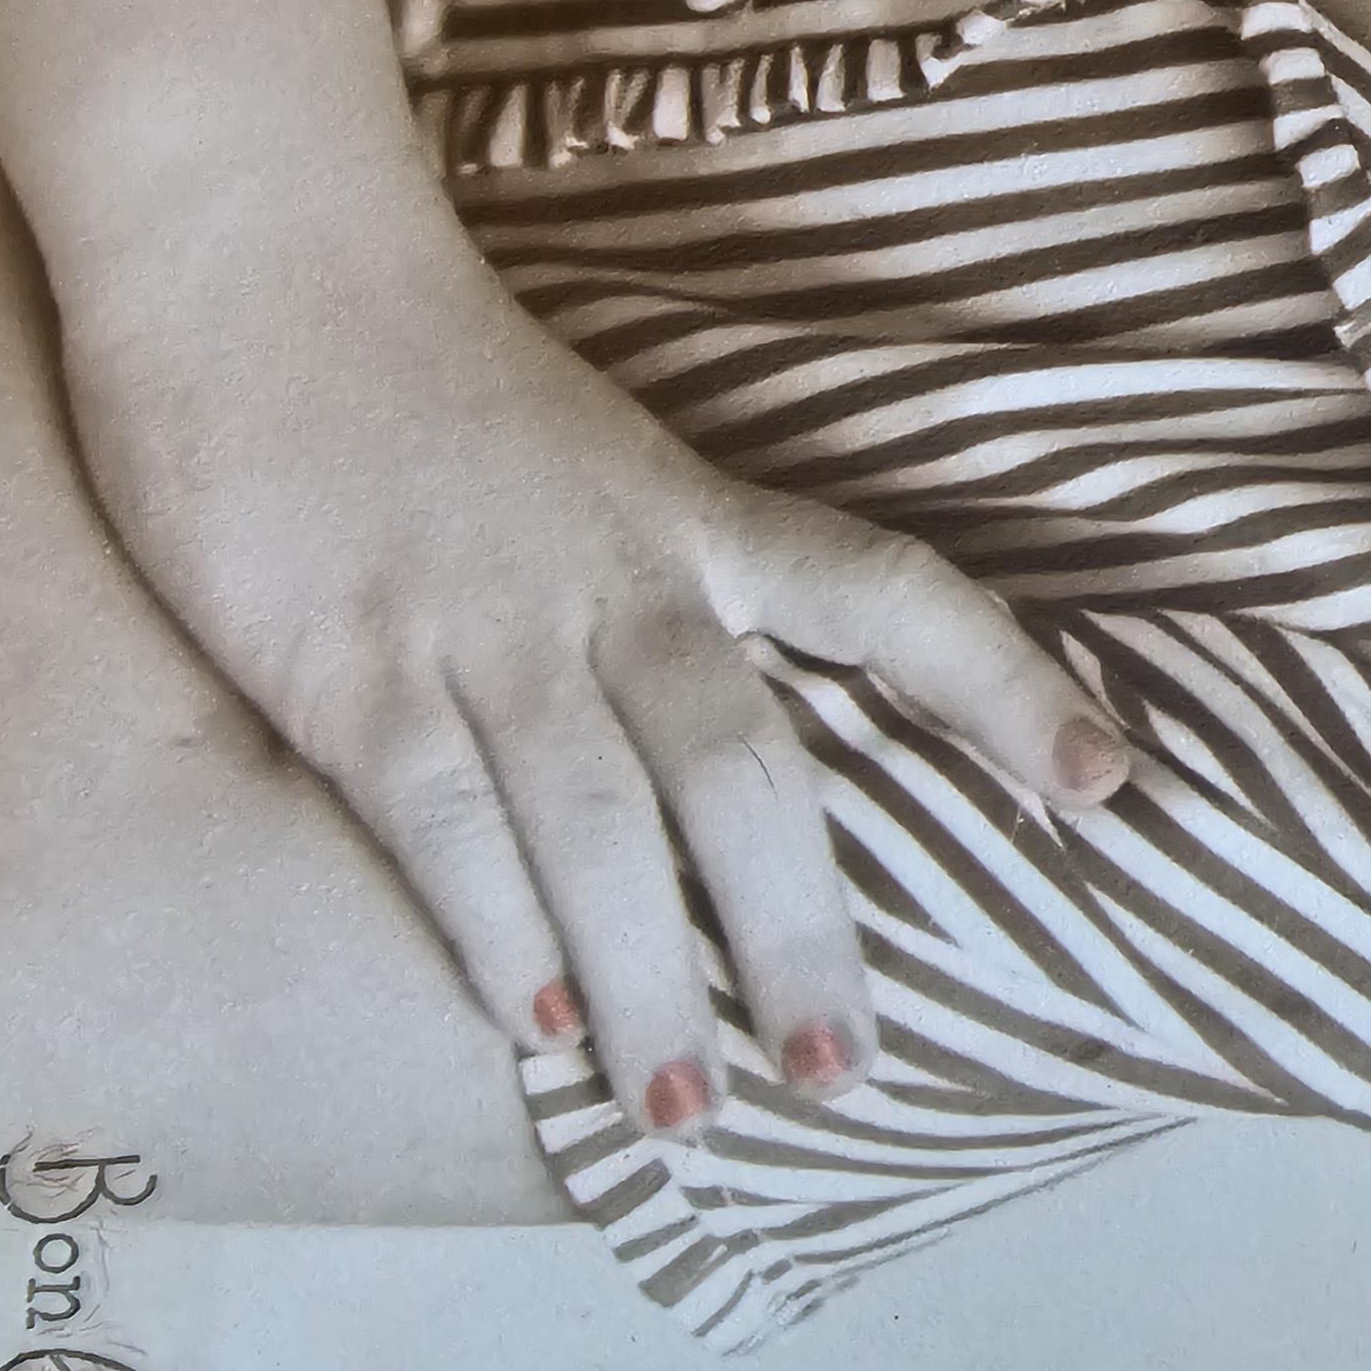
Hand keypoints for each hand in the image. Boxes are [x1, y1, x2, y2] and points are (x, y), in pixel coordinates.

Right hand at [59, 199, 1135, 1139]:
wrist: (262, 256)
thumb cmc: (436, 383)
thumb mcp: (605, 462)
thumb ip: (678, 581)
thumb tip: (749, 731)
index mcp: (700, 515)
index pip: (895, 593)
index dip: (1006, 688)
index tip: (1108, 784)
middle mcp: (620, 575)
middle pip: (749, 769)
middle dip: (803, 932)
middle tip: (845, 1070)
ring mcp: (487, 621)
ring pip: (604, 826)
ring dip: (652, 983)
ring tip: (687, 1113)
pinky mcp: (354, 664)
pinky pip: (446, 823)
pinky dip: (498, 936)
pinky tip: (535, 1030)